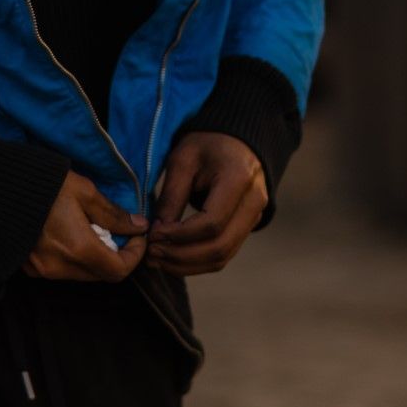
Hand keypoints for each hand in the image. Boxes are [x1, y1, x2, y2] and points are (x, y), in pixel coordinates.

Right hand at [24, 172, 148, 281]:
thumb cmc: (42, 184)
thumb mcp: (84, 191)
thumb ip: (113, 214)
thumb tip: (138, 226)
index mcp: (78, 249)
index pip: (119, 270)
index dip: (134, 256)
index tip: (137, 236)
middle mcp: (61, 267)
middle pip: (101, 275)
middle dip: (116, 255)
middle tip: (116, 230)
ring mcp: (42, 270)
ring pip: (82, 274)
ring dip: (94, 257)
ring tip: (90, 229)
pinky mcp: (29, 268)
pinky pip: (61, 270)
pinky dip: (73, 258)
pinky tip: (68, 235)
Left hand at [147, 132, 266, 275]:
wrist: (234, 141)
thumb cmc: (206, 144)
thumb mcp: (183, 160)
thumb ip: (171, 197)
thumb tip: (157, 233)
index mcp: (239, 179)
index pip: (211, 223)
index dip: (179, 236)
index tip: (153, 234)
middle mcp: (254, 202)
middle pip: (219, 247)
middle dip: (181, 256)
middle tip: (151, 253)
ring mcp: (255, 217)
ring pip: (222, 257)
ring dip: (187, 265)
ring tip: (158, 260)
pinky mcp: (247, 227)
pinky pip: (224, 254)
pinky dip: (197, 263)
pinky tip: (173, 259)